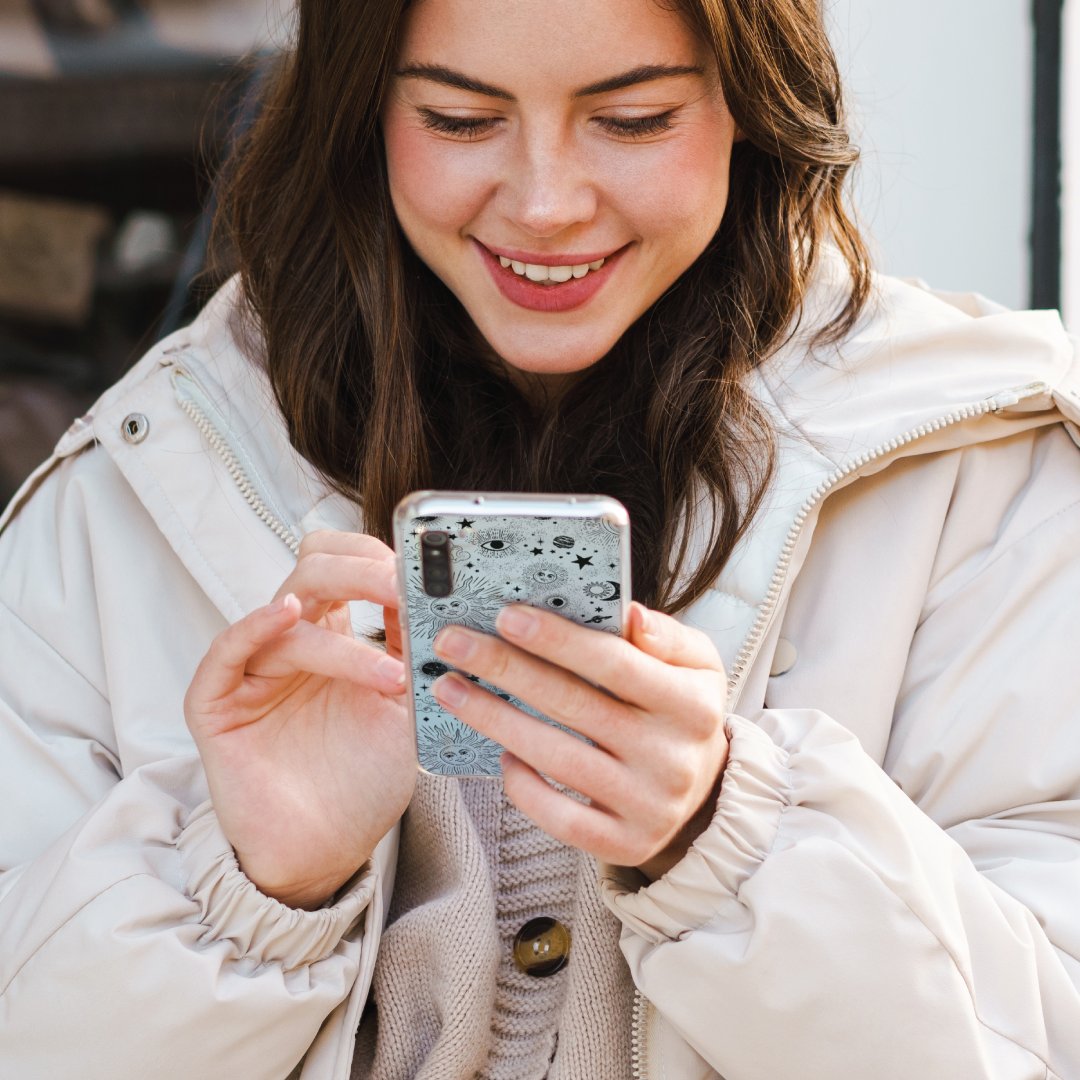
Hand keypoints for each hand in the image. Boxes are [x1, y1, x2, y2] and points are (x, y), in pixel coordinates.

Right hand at [184, 531, 415, 908]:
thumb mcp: (405, 706)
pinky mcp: (217, 703)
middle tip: (403, 590)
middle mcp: (291, 641)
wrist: (326, 849)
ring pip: (288, 613)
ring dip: (346, 643)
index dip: (380, 560)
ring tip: (391, 678)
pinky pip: (226, 651)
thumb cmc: (363, 778)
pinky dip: (255, 626)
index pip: (345, 565)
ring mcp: (252, 669)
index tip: (424, 574)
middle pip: (314, 570)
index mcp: (333, 634)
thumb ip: (412, 650)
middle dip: (361, 571)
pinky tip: (288, 615)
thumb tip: (436, 592)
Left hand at [430, 602, 729, 879]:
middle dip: (505, 669)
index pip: (615, 663)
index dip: (558, 639)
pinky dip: (523, 786)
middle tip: (452, 644)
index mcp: (692, 704)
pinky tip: (500, 754)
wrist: (706, 788)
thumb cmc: (681, 709)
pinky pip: (561, 818)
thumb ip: (667, 636)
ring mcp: (649, 806)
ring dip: (494, 720)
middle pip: (573, 706)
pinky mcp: (626, 843)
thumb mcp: (696, 664)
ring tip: (450, 689)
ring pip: (557, 759)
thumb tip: (629, 615)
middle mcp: (673, 758)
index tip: (505, 615)